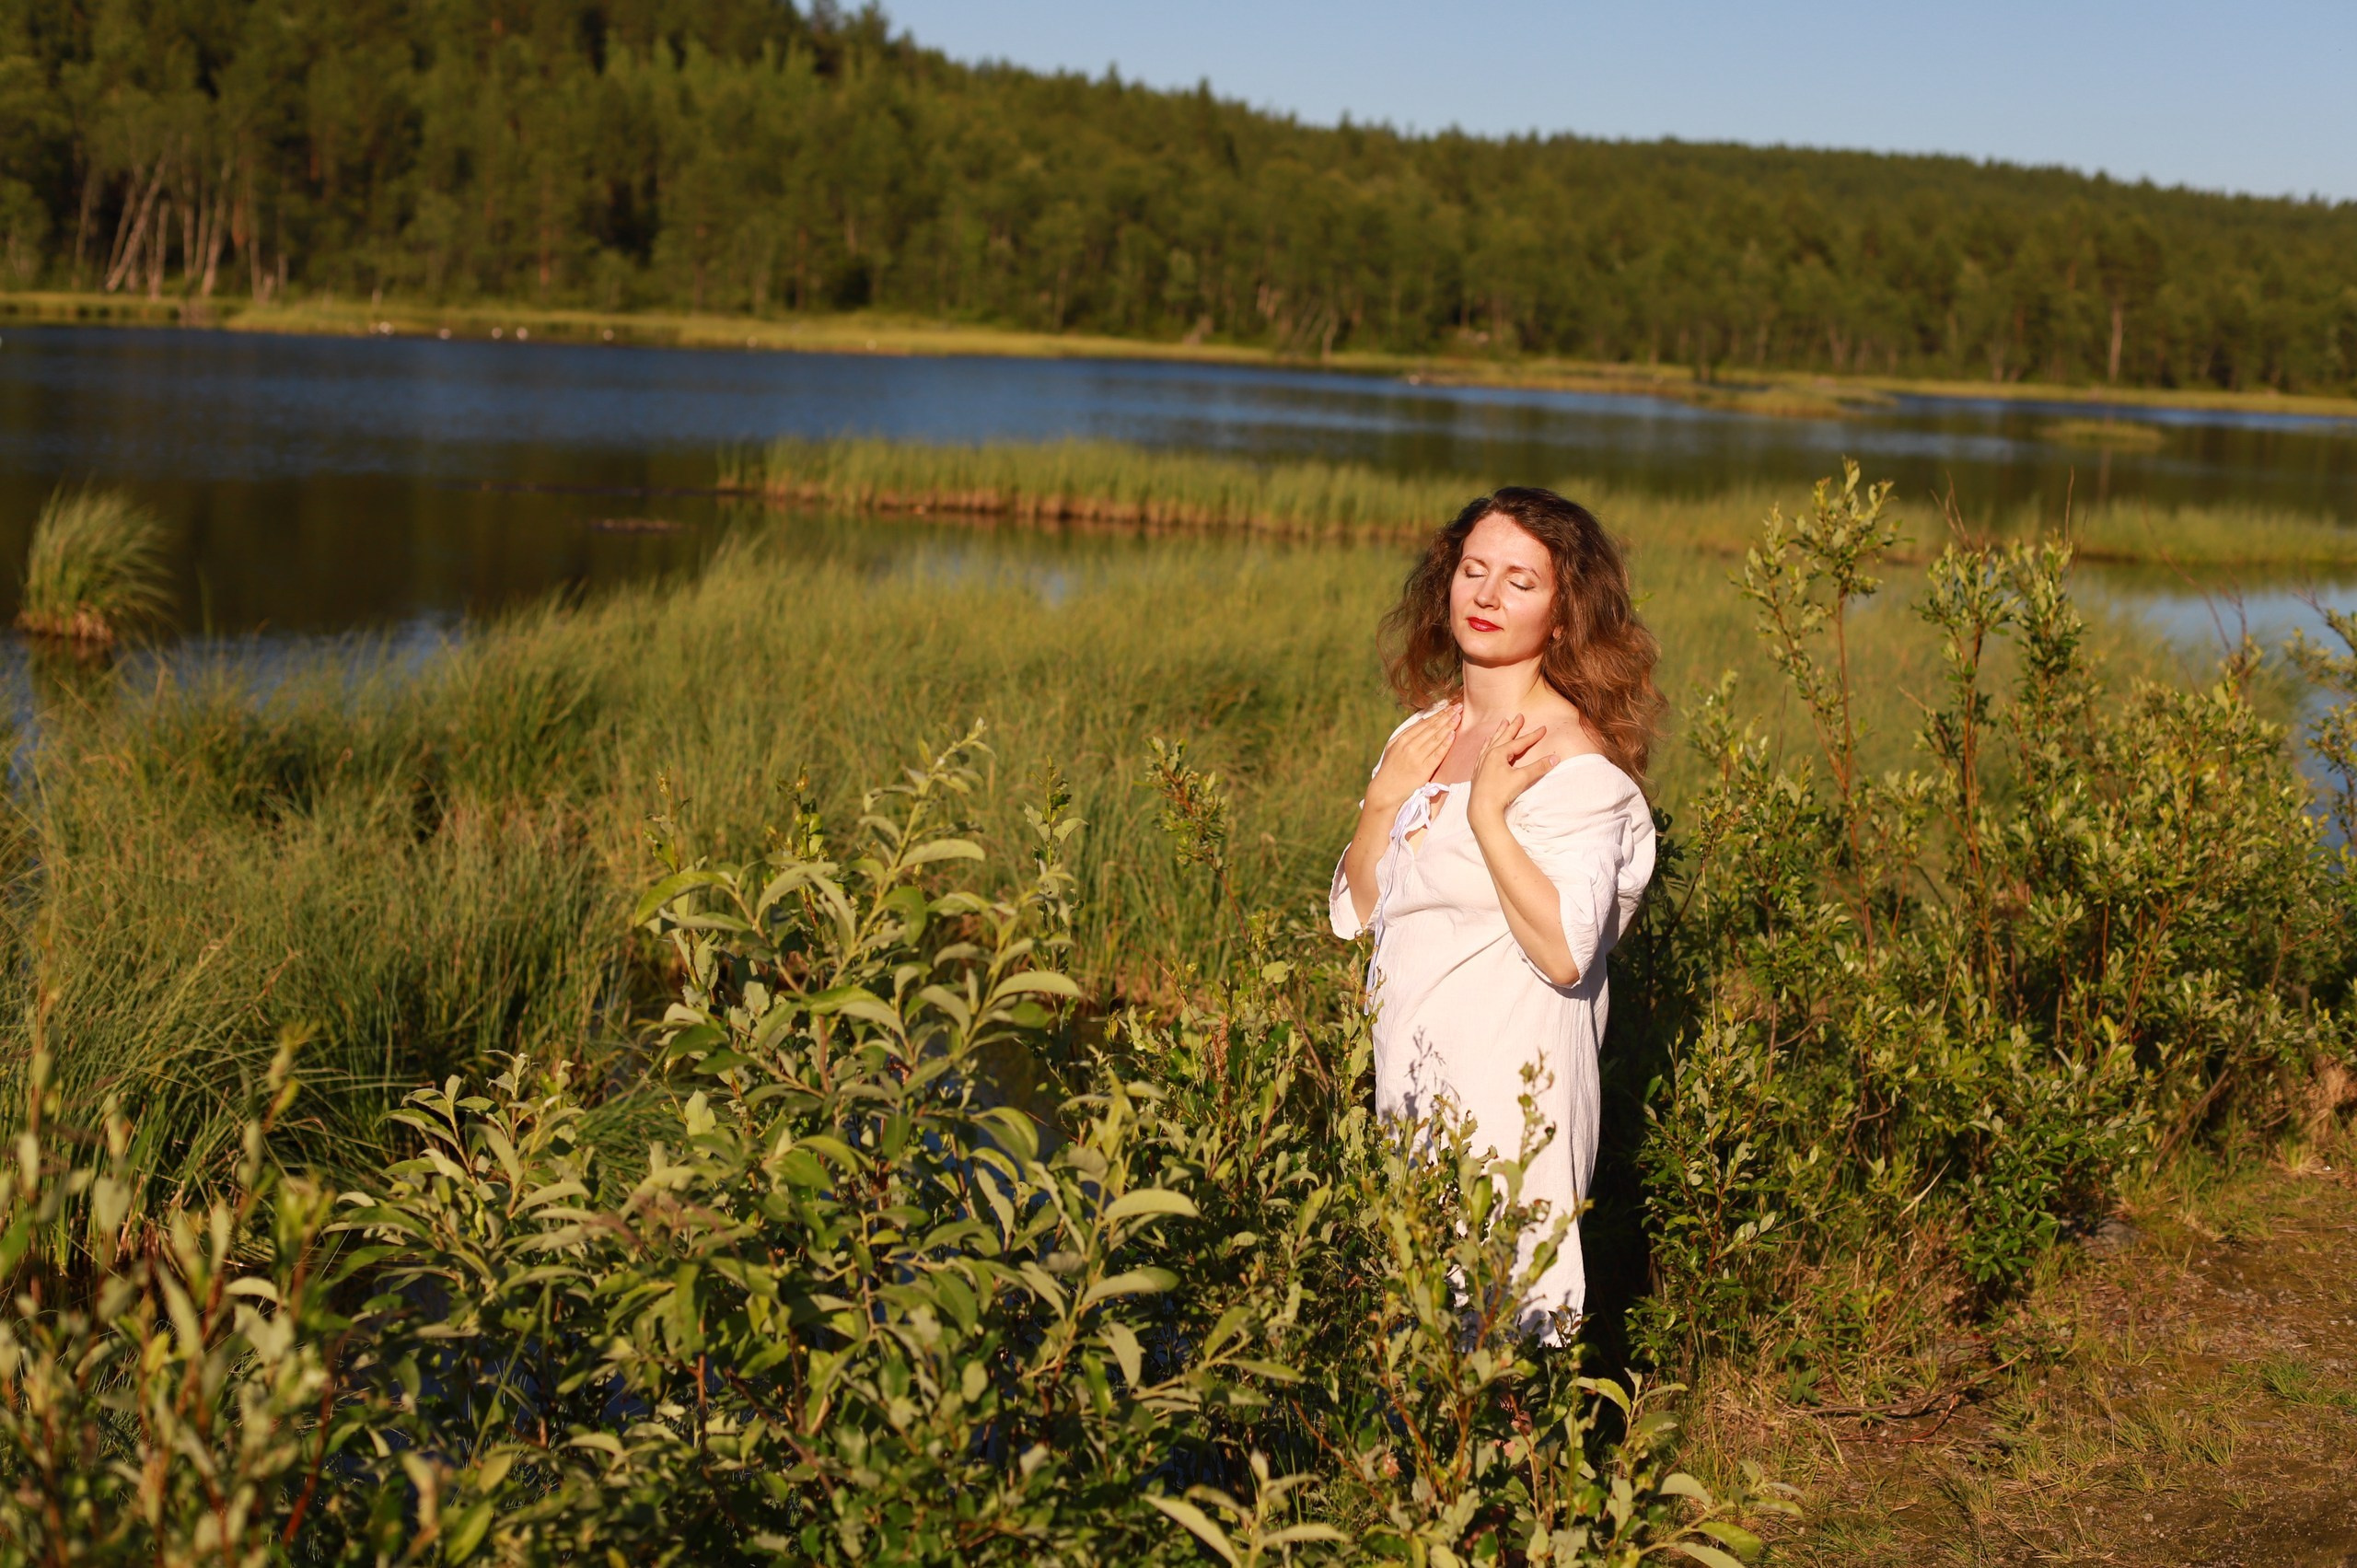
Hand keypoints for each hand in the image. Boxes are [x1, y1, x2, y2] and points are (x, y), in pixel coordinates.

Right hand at [1364, 703, 1459, 819]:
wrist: (1385, 791)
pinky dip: (1445, 744)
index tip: (1449, 707)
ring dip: (1448, 726)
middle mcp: (1410, 746)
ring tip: (1458, 717)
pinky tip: (1453, 734)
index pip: (1424, 724)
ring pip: (1436, 738)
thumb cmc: (1390, 769)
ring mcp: (1417, 758)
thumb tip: (1421, 721)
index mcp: (1403, 739)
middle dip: (1446, 716)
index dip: (1438, 714)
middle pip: (1432, 728)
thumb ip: (1406, 734)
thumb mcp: (1392, 747)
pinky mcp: (1423, 770)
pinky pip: (1437, 754)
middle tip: (1458, 707)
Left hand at [1466, 714, 1555, 826]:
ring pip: (1492, 742)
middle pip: (1504, 737)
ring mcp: (1482, 762)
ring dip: (1499, 732)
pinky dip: (1487, 744)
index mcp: (1499, 753)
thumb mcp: (1522, 779)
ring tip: (1503, 722)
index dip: (1533, 735)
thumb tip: (1555, 758)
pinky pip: (1483, 752)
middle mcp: (1489, 755)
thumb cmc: (1500, 792)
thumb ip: (1539, 767)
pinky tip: (1487, 742)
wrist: (1481, 809)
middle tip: (1519, 716)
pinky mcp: (1478, 771)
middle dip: (1513, 727)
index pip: (1520, 742)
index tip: (1543, 728)